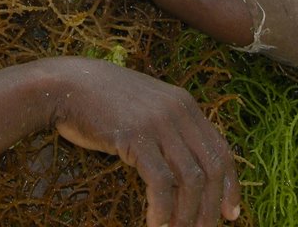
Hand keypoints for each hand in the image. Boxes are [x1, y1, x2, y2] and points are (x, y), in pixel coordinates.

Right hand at [49, 58, 240, 226]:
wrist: (66, 85)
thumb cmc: (102, 101)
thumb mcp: (146, 105)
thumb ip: (169, 125)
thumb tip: (186, 164)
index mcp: (184, 103)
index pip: (221, 150)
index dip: (230, 186)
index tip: (230, 214)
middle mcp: (177, 110)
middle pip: (212, 169)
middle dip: (211, 207)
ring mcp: (158, 122)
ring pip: (190, 180)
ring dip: (187, 215)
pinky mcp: (136, 136)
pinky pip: (161, 182)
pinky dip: (163, 210)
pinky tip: (156, 225)